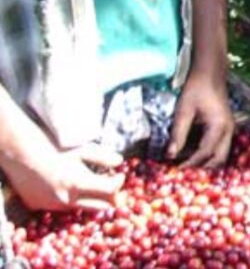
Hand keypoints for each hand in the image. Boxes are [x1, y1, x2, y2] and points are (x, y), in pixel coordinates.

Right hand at [3, 143, 123, 211]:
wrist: (22, 154)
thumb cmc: (54, 148)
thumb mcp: (81, 149)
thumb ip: (102, 157)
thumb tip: (119, 162)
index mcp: (79, 183)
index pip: (109, 191)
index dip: (118, 183)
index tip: (121, 176)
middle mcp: (66, 200)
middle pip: (98, 206)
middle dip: (109, 198)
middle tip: (113, 188)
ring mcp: (52, 206)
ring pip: (79, 208)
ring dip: (89, 199)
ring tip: (92, 186)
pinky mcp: (40, 207)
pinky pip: (61, 207)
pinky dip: (70, 199)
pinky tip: (69, 187)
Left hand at [166, 72, 233, 167]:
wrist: (210, 72)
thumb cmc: (196, 89)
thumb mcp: (184, 110)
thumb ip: (178, 134)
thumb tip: (170, 156)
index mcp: (219, 126)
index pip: (204, 153)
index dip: (189, 164)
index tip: (175, 172)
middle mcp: (228, 130)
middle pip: (219, 159)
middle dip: (202, 169)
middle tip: (184, 174)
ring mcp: (229, 128)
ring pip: (221, 155)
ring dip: (206, 163)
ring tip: (187, 166)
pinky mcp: (226, 126)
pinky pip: (220, 147)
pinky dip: (209, 155)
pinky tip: (193, 155)